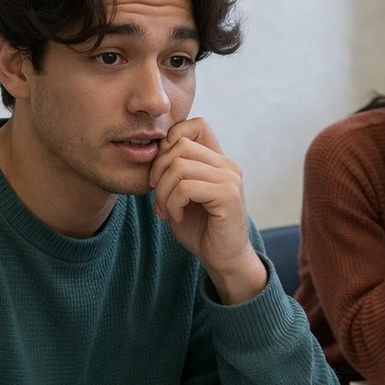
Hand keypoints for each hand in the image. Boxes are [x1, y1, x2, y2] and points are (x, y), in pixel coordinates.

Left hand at [150, 118, 266, 303]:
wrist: (223, 260)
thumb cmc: (201, 229)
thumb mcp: (182, 194)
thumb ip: (174, 171)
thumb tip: (154, 149)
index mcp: (219, 160)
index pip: (196, 125)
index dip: (171, 140)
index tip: (161, 171)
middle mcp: (228, 165)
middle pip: (181, 145)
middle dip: (159, 170)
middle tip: (157, 197)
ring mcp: (230, 179)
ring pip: (179, 166)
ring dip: (163, 192)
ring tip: (165, 210)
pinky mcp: (228, 196)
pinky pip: (186, 187)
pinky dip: (172, 203)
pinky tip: (175, 217)